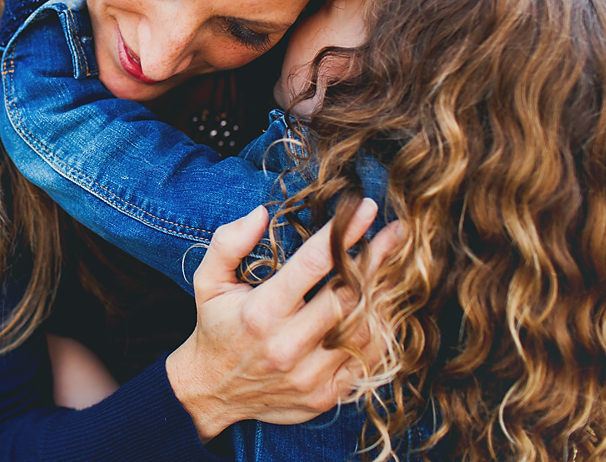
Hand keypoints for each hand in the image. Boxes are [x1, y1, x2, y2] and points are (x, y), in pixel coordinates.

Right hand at [165, 200, 401, 440]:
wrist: (213, 391)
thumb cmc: (216, 326)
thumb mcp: (208, 280)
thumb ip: (228, 243)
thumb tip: (260, 214)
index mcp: (262, 312)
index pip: (314, 262)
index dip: (345, 232)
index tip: (366, 208)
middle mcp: (287, 344)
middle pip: (349, 294)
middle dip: (377, 258)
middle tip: (397, 232)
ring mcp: (309, 374)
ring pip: (365, 329)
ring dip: (384, 294)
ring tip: (398, 266)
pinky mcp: (325, 396)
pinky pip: (368, 361)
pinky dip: (382, 333)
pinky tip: (388, 309)